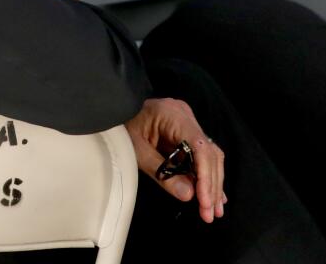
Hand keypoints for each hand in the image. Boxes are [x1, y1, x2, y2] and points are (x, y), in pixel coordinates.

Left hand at [123, 98, 225, 222]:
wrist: (112, 111)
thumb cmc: (121, 128)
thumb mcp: (136, 151)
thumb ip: (161, 172)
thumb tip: (189, 195)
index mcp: (173, 115)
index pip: (199, 146)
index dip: (206, 175)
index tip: (204, 201)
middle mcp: (186, 116)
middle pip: (209, 153)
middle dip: (211, 185)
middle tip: (210, 213)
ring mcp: (187, 122)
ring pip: (210, 156)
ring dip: (212, 184)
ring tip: (213, 210)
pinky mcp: (186, 132)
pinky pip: (201, 155)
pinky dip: (205, 175)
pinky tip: (212, 195)